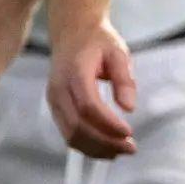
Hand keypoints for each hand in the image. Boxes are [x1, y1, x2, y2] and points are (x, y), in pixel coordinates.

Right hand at [47, 19, 137, 158]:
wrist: (72, 32)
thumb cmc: (97, 41)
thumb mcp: (118, 52)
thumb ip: (124, 79)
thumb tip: (129, 108)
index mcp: (74, 72)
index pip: (88, 106)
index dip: (108, 124)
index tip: (129, 132)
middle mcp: (59, 88)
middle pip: (77, 126)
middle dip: (105, 142)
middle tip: (130, 148)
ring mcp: (53, 100)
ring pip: (71, 135)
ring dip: (96, 149)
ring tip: (121, 151)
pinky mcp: (55, 107)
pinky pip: (68, 133)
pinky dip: (87, 145)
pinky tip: (106, 148)